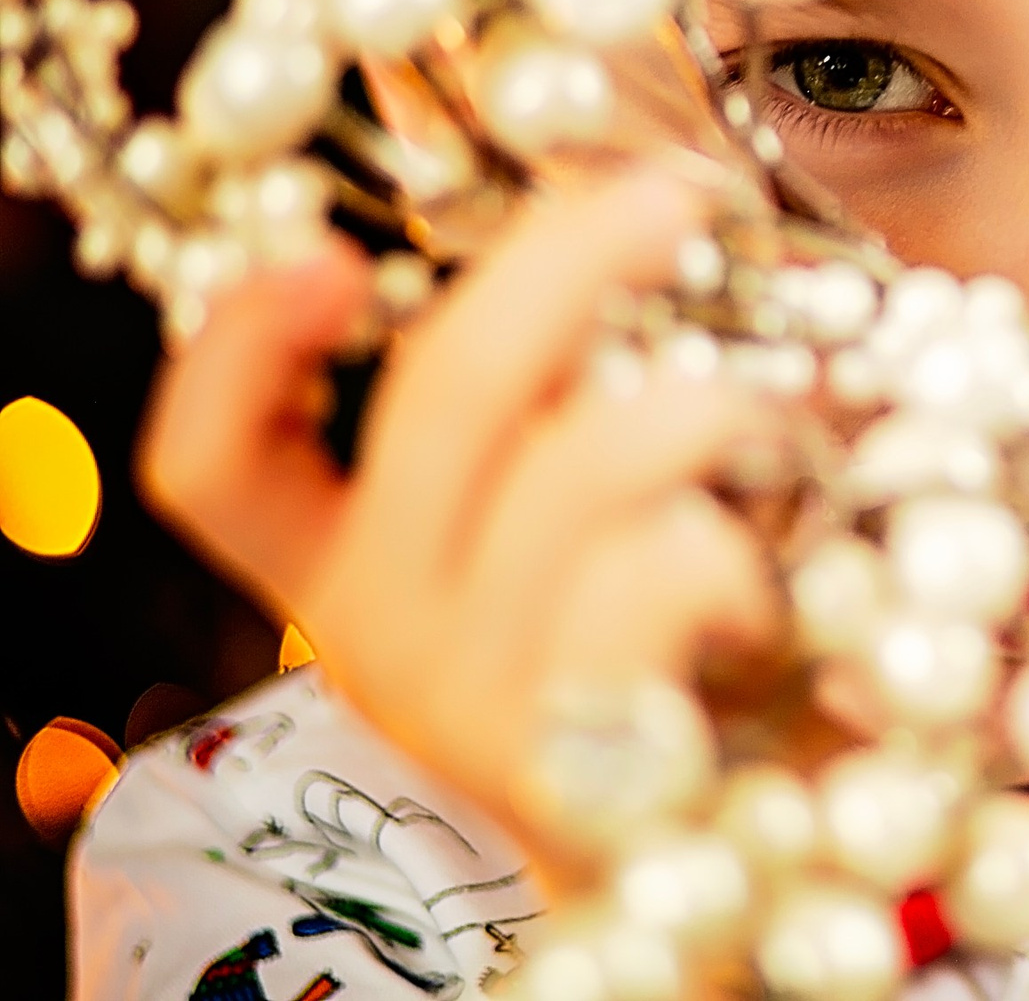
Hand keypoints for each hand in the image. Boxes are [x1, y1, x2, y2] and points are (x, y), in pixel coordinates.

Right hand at [137, 172, 782, 872]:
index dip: (241, 344)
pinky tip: (768, 587)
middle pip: (446, 389)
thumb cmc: (665, 661)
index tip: (327, 253)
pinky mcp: (583, 751)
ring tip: (779, 423)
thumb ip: (557, 411)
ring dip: (716, 407)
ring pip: (587, 461)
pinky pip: (666, 567)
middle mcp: (382, 633)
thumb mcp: (570, 533)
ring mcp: (476, 698)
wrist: (724, 868)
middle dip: (577, 254)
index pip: (214, 462)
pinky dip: (743, 540)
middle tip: (678, 196)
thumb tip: (635, 210)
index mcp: (353, 569)